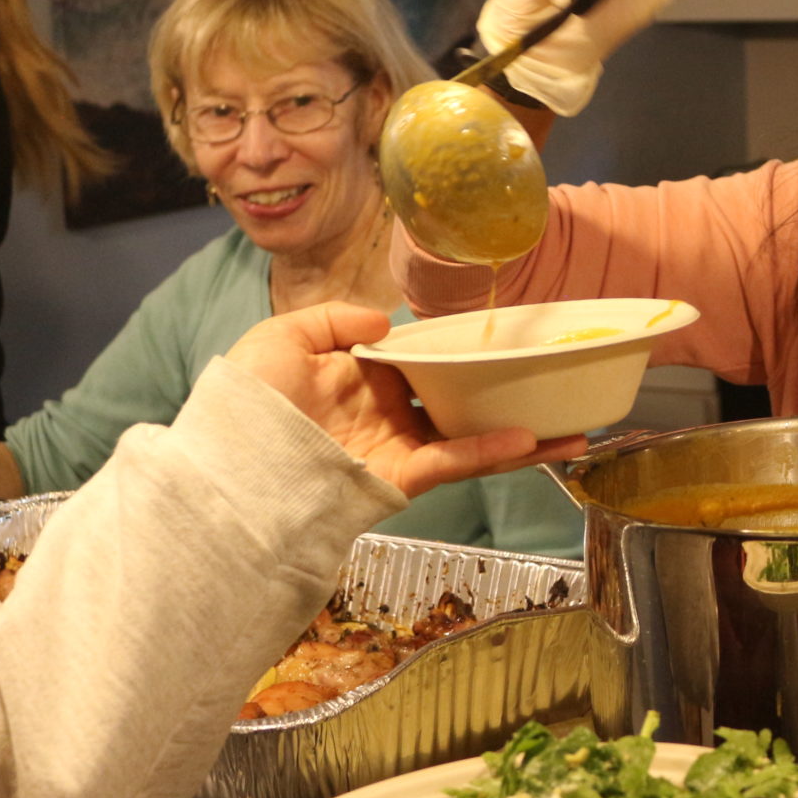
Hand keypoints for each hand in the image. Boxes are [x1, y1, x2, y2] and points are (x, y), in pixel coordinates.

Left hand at [225, 303, 586, 497]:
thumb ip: (333, 320)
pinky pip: (456, 462)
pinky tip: (530, 439)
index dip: (461, 351)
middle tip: (554, 382)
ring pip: (471, 436)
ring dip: (522, 434)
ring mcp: (396, 448)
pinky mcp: (399, 478)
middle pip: (458, 400)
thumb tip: (391, 324)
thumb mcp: (280, 338)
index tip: (502, 339)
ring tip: (572, 429)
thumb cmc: (243, 403)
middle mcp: (386, 414)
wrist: (225, 466)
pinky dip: (493, 451)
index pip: (421, 361)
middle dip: (506, 396)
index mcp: (360, 381)